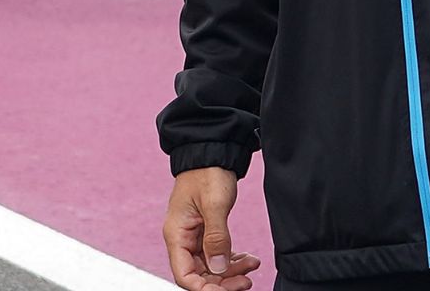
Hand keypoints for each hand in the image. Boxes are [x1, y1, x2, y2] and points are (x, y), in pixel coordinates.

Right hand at [163, 167, 260, 290]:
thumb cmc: (208, 172)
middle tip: (247, 281)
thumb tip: (219, 268)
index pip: (184, 275)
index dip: (204, 289)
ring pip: (210, 267)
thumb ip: (216, 237)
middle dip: (222, 282)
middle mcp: (182, 238)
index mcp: (177, 234)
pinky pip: (216, 254)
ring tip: (252, 266)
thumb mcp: (214, 203)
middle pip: (198, 275)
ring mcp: (193, 236)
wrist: (213, 152)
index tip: (228, 290)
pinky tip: (247, 258)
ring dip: (230, 271)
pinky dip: (231, 259)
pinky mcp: (205, 231)